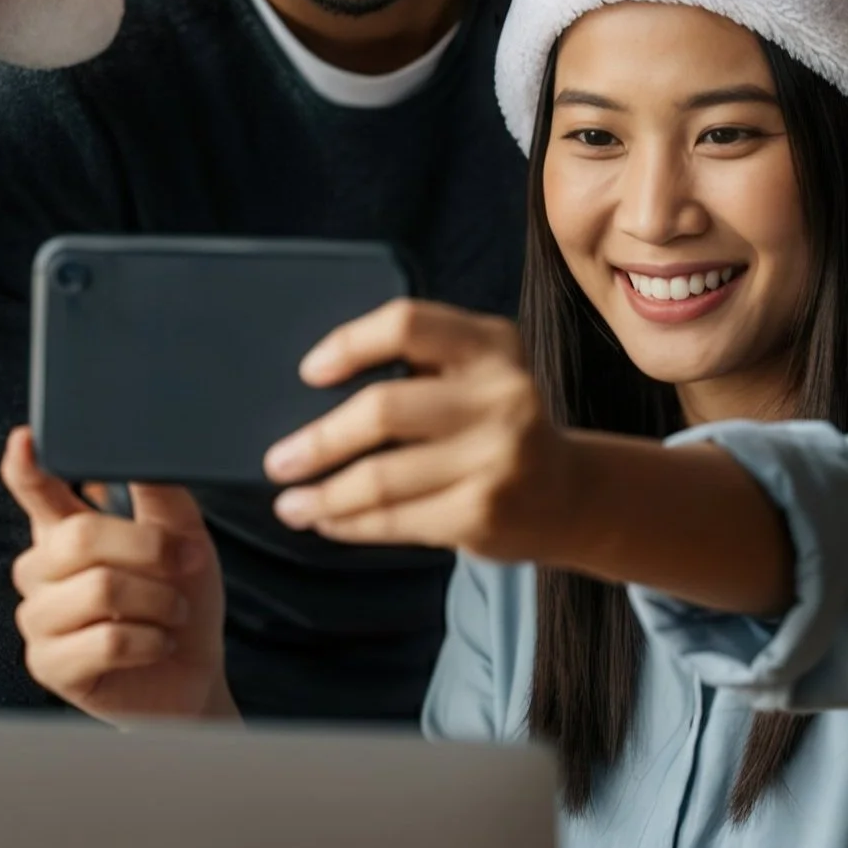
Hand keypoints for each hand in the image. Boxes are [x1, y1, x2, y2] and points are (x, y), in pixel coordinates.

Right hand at [3, 427, 233, 723]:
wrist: (194, 673)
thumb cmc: (182, 600)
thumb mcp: (183, 536)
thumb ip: (158, 491)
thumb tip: (140, 448)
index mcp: (65, 532)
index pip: (36, 492)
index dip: (27, 467)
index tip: (24, 439)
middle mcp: (40, 570)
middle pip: (80, 538)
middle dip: (150, 549)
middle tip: (186, 563)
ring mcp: (37, 619)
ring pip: (100, 589)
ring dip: (157, 601)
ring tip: (171, 613)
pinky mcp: (49, 666)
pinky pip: (106, 641)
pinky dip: (150, 641)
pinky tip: (157, 644)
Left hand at [263, 299, 583, 563]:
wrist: (569, 495)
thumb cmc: (497, 427)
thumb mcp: (477, 374)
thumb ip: (420, 366)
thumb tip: (310, 394)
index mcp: (491, 343)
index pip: (407, 323)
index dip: (350, 343)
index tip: (309, 373)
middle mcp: (501, 393)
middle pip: (385, 408)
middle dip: (320, 439)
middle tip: (278, 460)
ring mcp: (496, 456)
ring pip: (382, 476)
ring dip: (324, 494)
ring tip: (291, 503)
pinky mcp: (484, 512)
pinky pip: (396, 520)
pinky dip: (350, 524)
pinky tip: (328, 521)